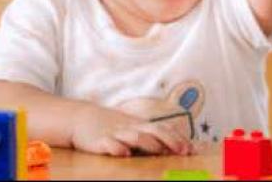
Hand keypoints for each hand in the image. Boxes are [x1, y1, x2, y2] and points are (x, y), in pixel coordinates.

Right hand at [71, 104, 192, 156]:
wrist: (80, 117)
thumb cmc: (111, 125)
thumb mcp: (131, 128)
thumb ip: (149, 136)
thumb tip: (174, 146)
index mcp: (139, 124)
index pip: (163, 128)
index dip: (178, 138)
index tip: (191, 148)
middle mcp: (131, 127)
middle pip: (153, 131)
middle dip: (169, 141)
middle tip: (182, 151)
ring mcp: (115, 133)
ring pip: (134, 137)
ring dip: (147, 143)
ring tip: (159, 150)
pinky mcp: (99, 141)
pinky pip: (109, 144)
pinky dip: (117, 148)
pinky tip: (123, 153)